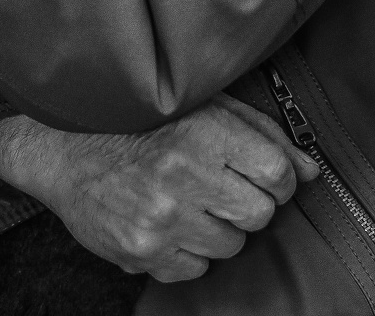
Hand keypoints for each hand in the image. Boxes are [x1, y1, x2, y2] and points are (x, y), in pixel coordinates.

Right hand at [0, 95, 317, 283]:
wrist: (63, 150)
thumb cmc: (139, 121)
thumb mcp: (202, 106)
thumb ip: (261, 133)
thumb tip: (311, 169)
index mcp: (201, 130)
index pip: (278, 174)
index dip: (277, 175)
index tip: (261, 171)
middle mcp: (183, 174)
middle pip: (260, 213)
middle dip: (247, 202)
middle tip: (219, 184)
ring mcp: (162, 219)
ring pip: (232, 245)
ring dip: (217, 226)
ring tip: (186, 197)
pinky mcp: (143, 253)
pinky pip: (197, 268)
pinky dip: (188, 249)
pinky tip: (166, 218)